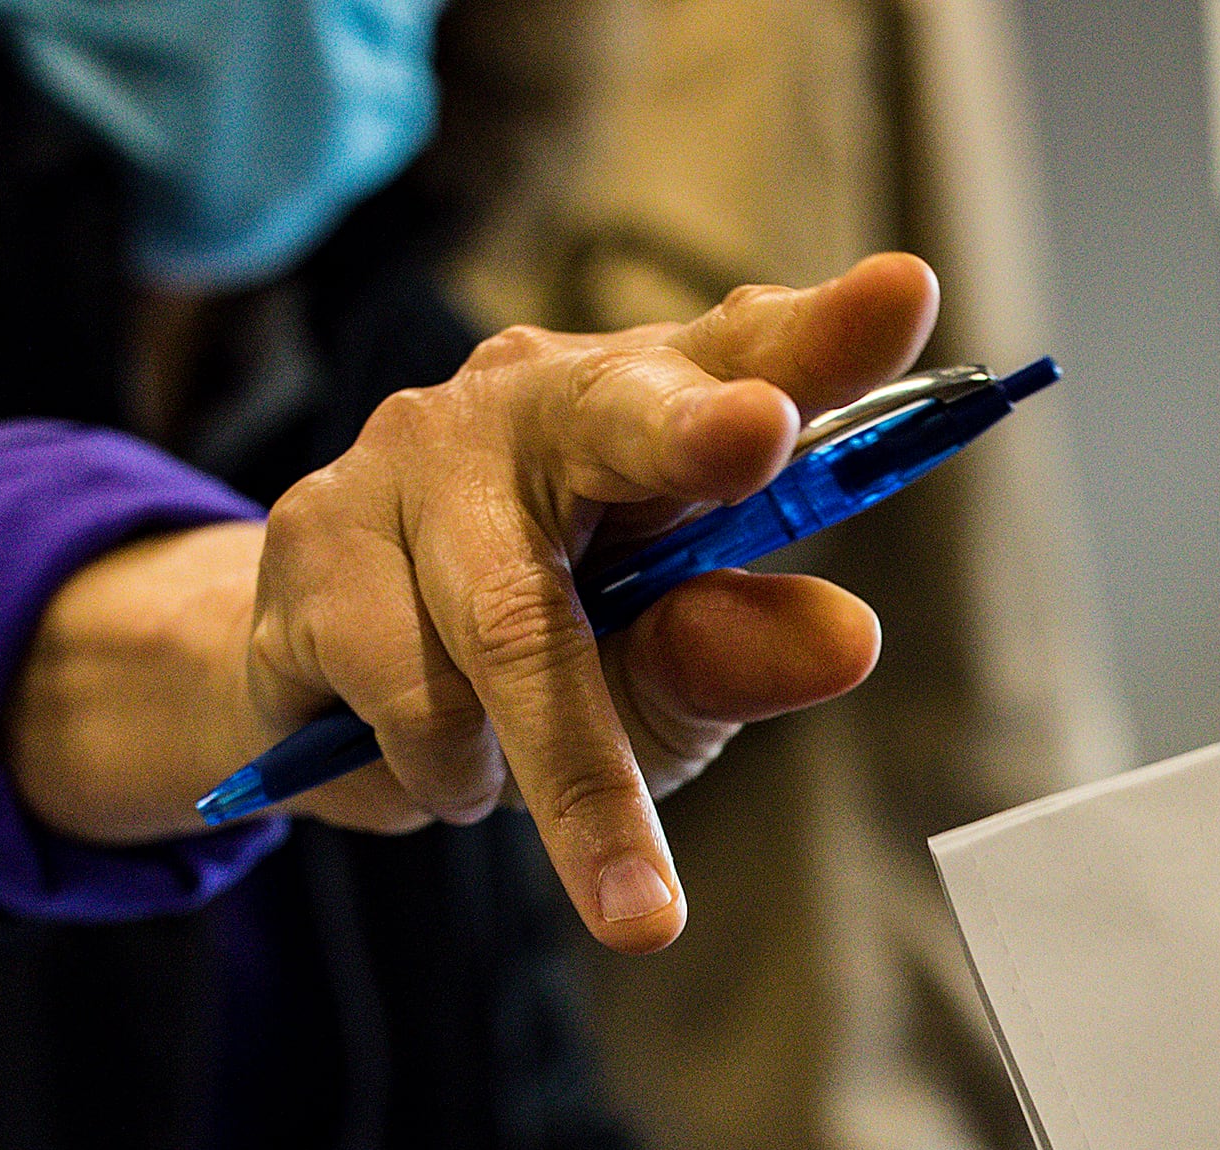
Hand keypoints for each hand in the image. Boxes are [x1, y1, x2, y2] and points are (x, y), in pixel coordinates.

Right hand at [7, 253, 942, 950]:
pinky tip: (446, 762)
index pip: (752, 352)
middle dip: (692, 430)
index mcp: (653, 410)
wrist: (332, 691)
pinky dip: (453, 771)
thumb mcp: (666, 680)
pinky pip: (413, 696)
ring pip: (512, 633)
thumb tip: (845, 638)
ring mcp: (412, 453)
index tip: (904, 294)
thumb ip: (737, 653)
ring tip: (523, 784)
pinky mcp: (315, 534)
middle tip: (761, 431)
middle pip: (616, 420)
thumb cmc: (549, 661)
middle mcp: (534, 399)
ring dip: (557, 771)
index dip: (827, 333)